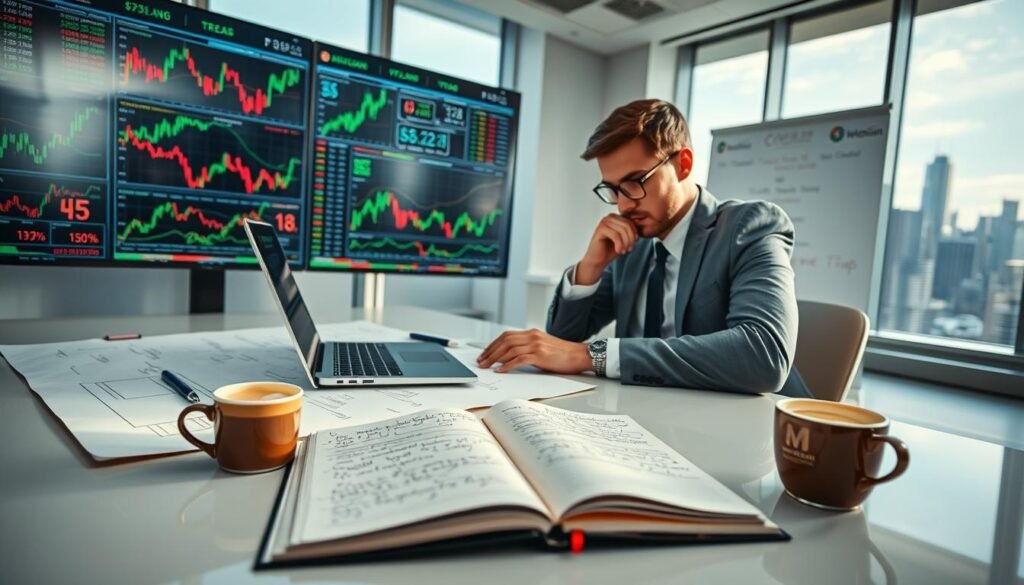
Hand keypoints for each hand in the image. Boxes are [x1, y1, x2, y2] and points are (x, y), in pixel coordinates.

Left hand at [476, 329, 590, 373]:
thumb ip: (528, 347)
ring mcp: (536, 345)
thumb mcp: (543, 346)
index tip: (484, 354)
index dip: (492, 344)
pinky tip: (501, 370)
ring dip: (495, 359)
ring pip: (509, 349)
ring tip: (487, 366)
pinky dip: (507, 365)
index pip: (506, 336)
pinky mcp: (540, 355)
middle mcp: (532, 336)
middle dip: (490, 351)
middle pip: (505, 341)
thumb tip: (510, 357)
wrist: (580, 355)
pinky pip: (519, 359)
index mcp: (532, 333)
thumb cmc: (563, 354)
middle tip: (481, 361)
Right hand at [577, 214, 637, 283]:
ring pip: (622, 230)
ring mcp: (604, 222)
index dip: (635, 233)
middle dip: (631, 239)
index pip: (631, 221)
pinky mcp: (600, 229)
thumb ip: (631, 231)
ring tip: (624, 250)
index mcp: (616, 217)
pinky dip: (619, 244)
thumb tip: (641, 226)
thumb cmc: (610, 249)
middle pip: (627, 225)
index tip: (634, 244)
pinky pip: (615, 235)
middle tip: (629, 249)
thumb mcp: (625, 239)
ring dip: (626, 242)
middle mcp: (609, 217)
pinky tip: (618, 250)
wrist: (598, 260)